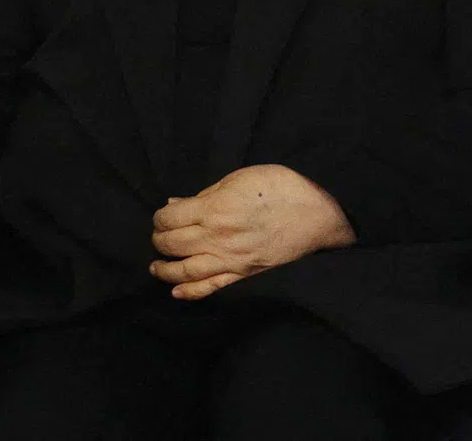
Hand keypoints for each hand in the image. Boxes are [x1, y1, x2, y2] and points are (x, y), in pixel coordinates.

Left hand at [149, 165, 355, 300]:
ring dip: (165, 270)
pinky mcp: (244, 274)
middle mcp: (217, 238)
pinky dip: (191, 292)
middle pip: (173, 244)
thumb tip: (175, 204)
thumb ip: (204, 194)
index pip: (170, 218)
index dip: (160, 217)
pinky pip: (212, 287)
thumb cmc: (279, 187)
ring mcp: (230, 259)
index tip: (161, 215)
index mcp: (214, 209)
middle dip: (159, 240)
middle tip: (158, 236)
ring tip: (155, 266)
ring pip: (186, 271)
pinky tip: (176, 292)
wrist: (316, 213)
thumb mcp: (238, 178)